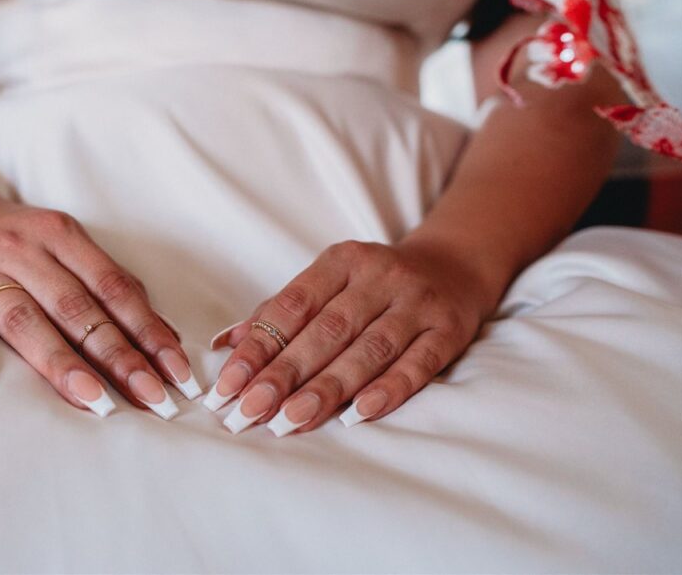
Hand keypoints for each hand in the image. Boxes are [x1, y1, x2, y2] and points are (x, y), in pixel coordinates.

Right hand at [0, 190, 201, 417]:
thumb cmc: (23, 244)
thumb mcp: (67, 247)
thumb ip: (110, 286)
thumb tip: (166, 338)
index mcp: (61, 235)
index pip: (114, 289)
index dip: (149, 332)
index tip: (178, 373)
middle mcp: (23, 250)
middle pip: (76, 308)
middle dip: (119, 357)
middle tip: (153, 398)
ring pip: (24, 320)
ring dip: (61, 363)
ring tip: (95, 401)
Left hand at [202, 238, 495, 435]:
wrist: (454, 266)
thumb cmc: (374, 284)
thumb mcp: (330, 282)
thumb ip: (280, 312)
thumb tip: (226, 342)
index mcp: (342, 261)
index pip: (292, 306)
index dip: (258, 347)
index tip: (228, 384)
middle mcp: (379, 276)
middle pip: (326, 331)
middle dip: (283, 374)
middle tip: (250, 411)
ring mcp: (417, 302)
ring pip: (367, 351)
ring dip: (326, 389)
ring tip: (290, 420)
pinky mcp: (449, 330)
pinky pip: (418, 364)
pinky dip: (388, 390)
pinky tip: (358, 414)